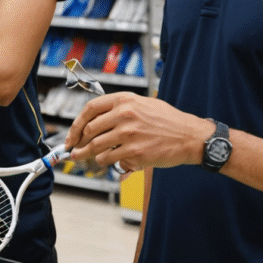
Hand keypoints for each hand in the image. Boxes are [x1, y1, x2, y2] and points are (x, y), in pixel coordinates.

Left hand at [63, 91, 211, 172]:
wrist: (190, 136)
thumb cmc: (168, 121)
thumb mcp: (143, 104)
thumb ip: (120, 109)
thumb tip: (95, 121)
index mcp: (125, 100)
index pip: (90, 109)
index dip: (76, 124)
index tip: (72, 135)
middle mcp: (124, 115)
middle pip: (90, 130)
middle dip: (78, 143)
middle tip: (74, 150)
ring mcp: (128, 135)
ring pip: (96, 147)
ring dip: (89, 155)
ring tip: (86, 158)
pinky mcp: (134, 152)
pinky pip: (110, 159)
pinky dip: (107, 162)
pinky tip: (110, 161)